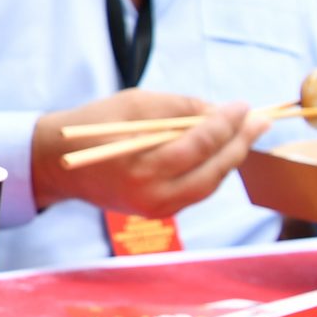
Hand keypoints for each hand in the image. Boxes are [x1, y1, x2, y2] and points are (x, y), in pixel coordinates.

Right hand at [30, 88, 262, 217]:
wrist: (56, 163)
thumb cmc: (93, 127)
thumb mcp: (135, 104)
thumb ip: (180, 107)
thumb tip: (219, 112)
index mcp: (143, 167)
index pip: (200, 145)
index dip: (227, 124)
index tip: (243, 104)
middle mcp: (153, 195)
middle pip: (213, 171)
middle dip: (239, 143)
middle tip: (260, 120)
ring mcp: (156, 208)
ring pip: (210, 184)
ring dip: (231, 158)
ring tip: (247, 133)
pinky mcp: (157, 211)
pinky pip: (197, 191)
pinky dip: (213, 170)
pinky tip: (223, 150)